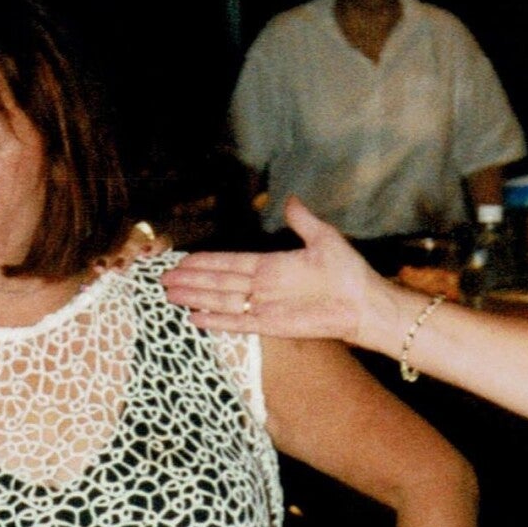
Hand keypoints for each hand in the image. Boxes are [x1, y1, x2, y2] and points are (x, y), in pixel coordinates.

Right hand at [165, 200, 397, 349]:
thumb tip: (290, 200)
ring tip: (170, 295)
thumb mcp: (324, 238)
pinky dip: (216, 320)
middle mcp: (263, 287)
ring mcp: (264, 307)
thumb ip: (302, 221)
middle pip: (218, 282)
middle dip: (191, 280)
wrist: (363, 304)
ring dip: (195, 297)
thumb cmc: (348, 273)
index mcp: (271, 266)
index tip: (183, 260)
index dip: (205, 262)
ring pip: (221, 301)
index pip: (229, 263)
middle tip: (164, 278)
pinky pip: (237, 323)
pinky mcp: (271, 325)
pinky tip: (194, 318)